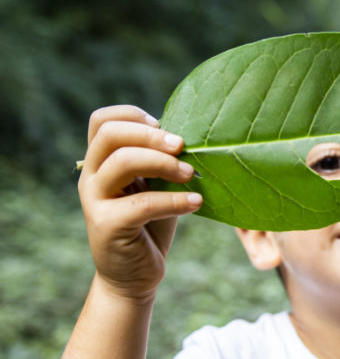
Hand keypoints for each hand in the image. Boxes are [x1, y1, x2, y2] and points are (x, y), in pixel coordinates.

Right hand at [78, 105, 201, 300]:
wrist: (134, 276)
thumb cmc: (150, 225)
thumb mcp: (154, 187)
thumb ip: (159, 162)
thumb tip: (190, 139)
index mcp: (101, 163)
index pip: (101, 121)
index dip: (132, 115)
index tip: (163, 125)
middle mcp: (92, 177)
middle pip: (111, 135)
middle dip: (151, 135)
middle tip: (182, 146)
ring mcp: (94, 201)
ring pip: (123, 162)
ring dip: (164, 164)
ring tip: (190, 175)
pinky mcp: (106, 226)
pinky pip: (142, 203)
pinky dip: (174, 200)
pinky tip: (196, 203)